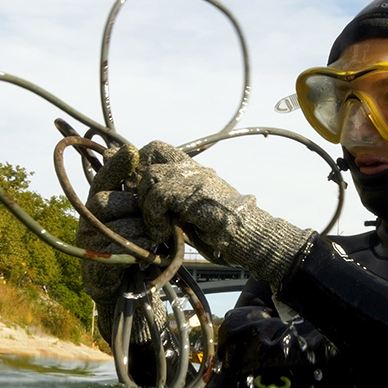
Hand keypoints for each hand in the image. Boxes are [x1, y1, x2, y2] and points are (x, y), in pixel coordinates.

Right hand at [77, 142, 155, 339]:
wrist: (125, 289)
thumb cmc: (134, 246)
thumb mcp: (137, 216)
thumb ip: (136, 192)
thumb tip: (134, 153)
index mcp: (98, 202)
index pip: (105, 177)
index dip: (117, 165)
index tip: (131, 152)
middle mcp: (88, 219)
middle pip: (117, 202)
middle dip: (142, 213)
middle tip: (155, 226)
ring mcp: (88, 243)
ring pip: (124, 227)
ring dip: (145, 235)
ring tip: (152, 243)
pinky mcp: (94, 267)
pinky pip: (122, 251)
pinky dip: (140, 252)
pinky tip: (145, 254)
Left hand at [137, 141, 313, 291]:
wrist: (251, 238)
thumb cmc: (224, 232)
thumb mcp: (195, 211)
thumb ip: (175, 201)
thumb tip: (149, 200)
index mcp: (194, 170)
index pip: (157, 149)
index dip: (140, 163)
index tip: (135, 186)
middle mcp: (194, 169)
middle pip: (150, 159)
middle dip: (141, 188)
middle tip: (147, 213)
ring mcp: (196, 179)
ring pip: (151, 178)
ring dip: (147, 207)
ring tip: (157, 227)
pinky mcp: (195, 194)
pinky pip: (159, 196)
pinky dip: (154, 217)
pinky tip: (162, 232)